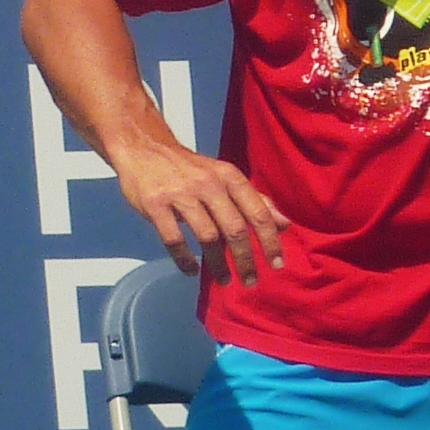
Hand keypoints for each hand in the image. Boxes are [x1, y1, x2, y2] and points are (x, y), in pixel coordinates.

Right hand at [114, 137, 288, 284]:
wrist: (144, 148)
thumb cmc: (191, 169)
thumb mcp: (224, 176)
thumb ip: (254, 200)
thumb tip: (284, 225)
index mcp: (228, 177)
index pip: (257, 212)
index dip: (270, 241)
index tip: (277, 265)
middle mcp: (208, 184)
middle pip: (234, 229)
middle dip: (246, 259)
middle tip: (251, 281)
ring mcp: (180, 195)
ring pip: (207, 236)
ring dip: (218, 264)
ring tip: (224, 280)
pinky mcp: (156, 205)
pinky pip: (173, 239)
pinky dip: (184, 259)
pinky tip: (192, 271)